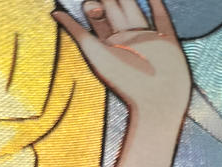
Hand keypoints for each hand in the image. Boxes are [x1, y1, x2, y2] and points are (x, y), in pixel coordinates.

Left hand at [55, 0, 191, 126]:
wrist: (157, 102)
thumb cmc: (125, 83)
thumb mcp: (95, 53)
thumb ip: (77, 32)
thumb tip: (54, 12)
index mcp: (108, 44)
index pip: (97, 16)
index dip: (91, 4)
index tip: (91, 3)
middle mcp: (126, 39)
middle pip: (114, 9)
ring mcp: (146, 38)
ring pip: (134, 9)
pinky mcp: (167, 40)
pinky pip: (161, 17)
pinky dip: (157, 3)